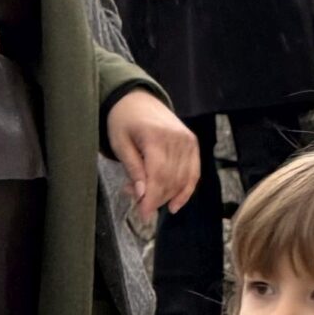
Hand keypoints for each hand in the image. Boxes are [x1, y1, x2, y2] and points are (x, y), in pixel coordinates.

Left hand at [107, 89, 198, 221]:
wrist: (137, 99)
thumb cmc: (124, 121)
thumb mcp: (120, 144)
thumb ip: (133, 169)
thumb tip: (143, 195)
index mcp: (156, 136)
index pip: (158, 176)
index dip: (152, 199)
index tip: (143, 215)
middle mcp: (176, 138)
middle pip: (170, 181)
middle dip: (156, 198)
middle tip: (139, 204)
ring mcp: (187, 141)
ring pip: (182, 180)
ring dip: (166, 196)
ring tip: (150, 199)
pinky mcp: (192, 144)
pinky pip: (193, 174)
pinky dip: (185, 192)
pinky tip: (175, 205)